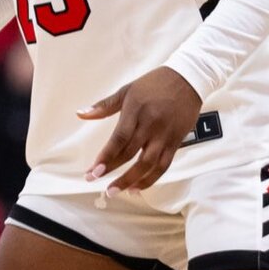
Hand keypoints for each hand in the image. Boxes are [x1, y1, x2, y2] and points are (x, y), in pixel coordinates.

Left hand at [77, 67, 201, 191]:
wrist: (187, 79)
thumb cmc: (154, 84)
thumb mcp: (127, 90)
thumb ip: (104, 106)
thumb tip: (81, 114)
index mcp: (135, 111)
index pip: (119, 139)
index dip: (106, 157)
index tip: (93, 171)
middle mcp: (150, 125)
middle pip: (130, 153)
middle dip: (112, 170)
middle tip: (96, 182)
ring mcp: (164, 135)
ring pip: (148, 164)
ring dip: (131, 180)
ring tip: (115, 191)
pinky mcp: (176, 142)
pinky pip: (163, 165)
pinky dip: (150, 179)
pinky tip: (137, 187)